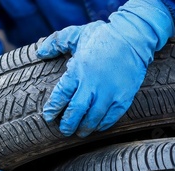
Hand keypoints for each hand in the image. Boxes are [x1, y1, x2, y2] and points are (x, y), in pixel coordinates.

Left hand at [37, 0, 174, 137]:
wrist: (134, 37)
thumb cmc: (103, 36)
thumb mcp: (76, 34)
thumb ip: (56, 42)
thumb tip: (40, 53)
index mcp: (78, 70)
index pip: (61, 94)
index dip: (53, 108)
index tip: (48, 116)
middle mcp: (93, 84)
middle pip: (76, 111)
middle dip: (68, 124)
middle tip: (64, 130)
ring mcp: (110, 92)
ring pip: (94, 117)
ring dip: (85, 128)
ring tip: (79, 132)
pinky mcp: (124, 96)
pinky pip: (112, 116)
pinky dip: (103, 124)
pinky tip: (97, 127)